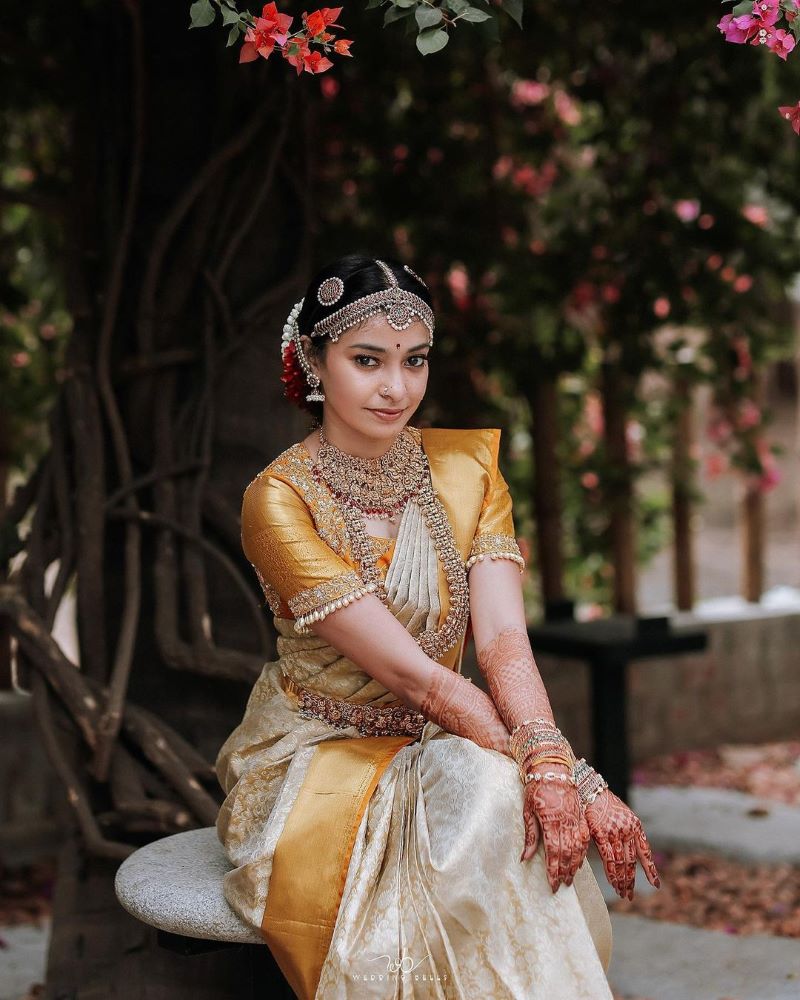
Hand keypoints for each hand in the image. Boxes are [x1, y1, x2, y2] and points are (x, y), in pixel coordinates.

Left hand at [520, 772, 590, 892]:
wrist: (552, 767)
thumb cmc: (536, 787)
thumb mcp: (528, 809)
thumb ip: (530, 834)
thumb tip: (524, 858)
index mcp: (550, 820)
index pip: (553, 852)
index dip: (553, 870)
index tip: (552, 885)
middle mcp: (565, 821)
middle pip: (567, 853)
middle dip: (564, 872)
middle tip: (560, 886)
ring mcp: (575, 818)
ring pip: (577, 847)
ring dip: (574, 865)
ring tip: (569, 878)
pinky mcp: (581, 815)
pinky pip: (584, 837)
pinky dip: (582, 852)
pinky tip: (579, 862)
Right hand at [584, 788, 660, 899]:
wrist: (590, 789)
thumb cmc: (604, 802)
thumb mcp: (621, 815)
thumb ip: (626, 832)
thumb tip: (624, 852)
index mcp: (636, 826)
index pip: (645, 852)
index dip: (650, 869)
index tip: (655, 884)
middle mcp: (628, 831)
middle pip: (632, 862)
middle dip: (631, 881)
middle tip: (630, 895)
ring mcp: (615, 833)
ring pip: (621, 863)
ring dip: (622, 881)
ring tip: (622, 893)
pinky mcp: (601, 834)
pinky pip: (609, 859)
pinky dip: (611, 873)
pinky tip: (613, 883)